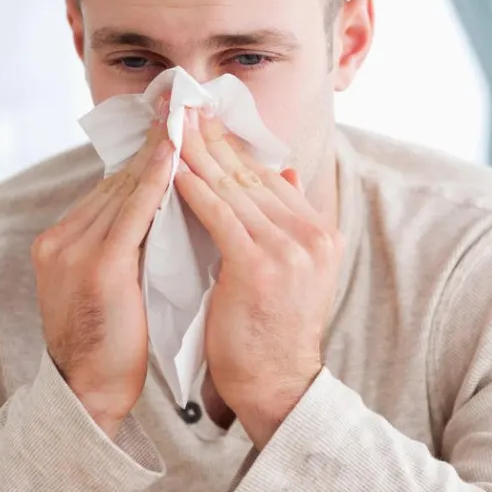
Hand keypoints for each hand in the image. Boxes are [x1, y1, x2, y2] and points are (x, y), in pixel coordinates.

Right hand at [31, 123, 172, 436]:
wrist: (91, 393)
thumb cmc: (116, 343)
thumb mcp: (122, 283)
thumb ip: (133, 245)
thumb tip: (172, 211)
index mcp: (66, 240)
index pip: (115, 187)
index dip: (149, 155)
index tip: (177, 122)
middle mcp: (63, 237)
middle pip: (119, 178)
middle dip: (155, 141)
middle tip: (185, 102)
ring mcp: (73, 249)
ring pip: (125, 187)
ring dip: (159, 150)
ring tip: (186, 115)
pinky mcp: (94, 266)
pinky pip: (131, 212)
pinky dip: (154, 180)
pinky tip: (176, 155)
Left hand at [174, 108, 342, 447]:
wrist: (279, 385)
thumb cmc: (274, 333)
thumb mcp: (296, 271)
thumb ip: (289, 221)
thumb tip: (285, 171)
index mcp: (320, 232)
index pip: (270, 177)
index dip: (234, 146)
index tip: (205, 119)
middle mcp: (311, 234)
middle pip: (252, 174)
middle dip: (213, 138)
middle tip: (183, 106)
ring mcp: (289, 248)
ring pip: (234, 188)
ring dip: (197, 153)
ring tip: (170, 127)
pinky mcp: (259, 264)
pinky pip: (218, 215)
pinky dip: (193, 189)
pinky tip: (171, 170)